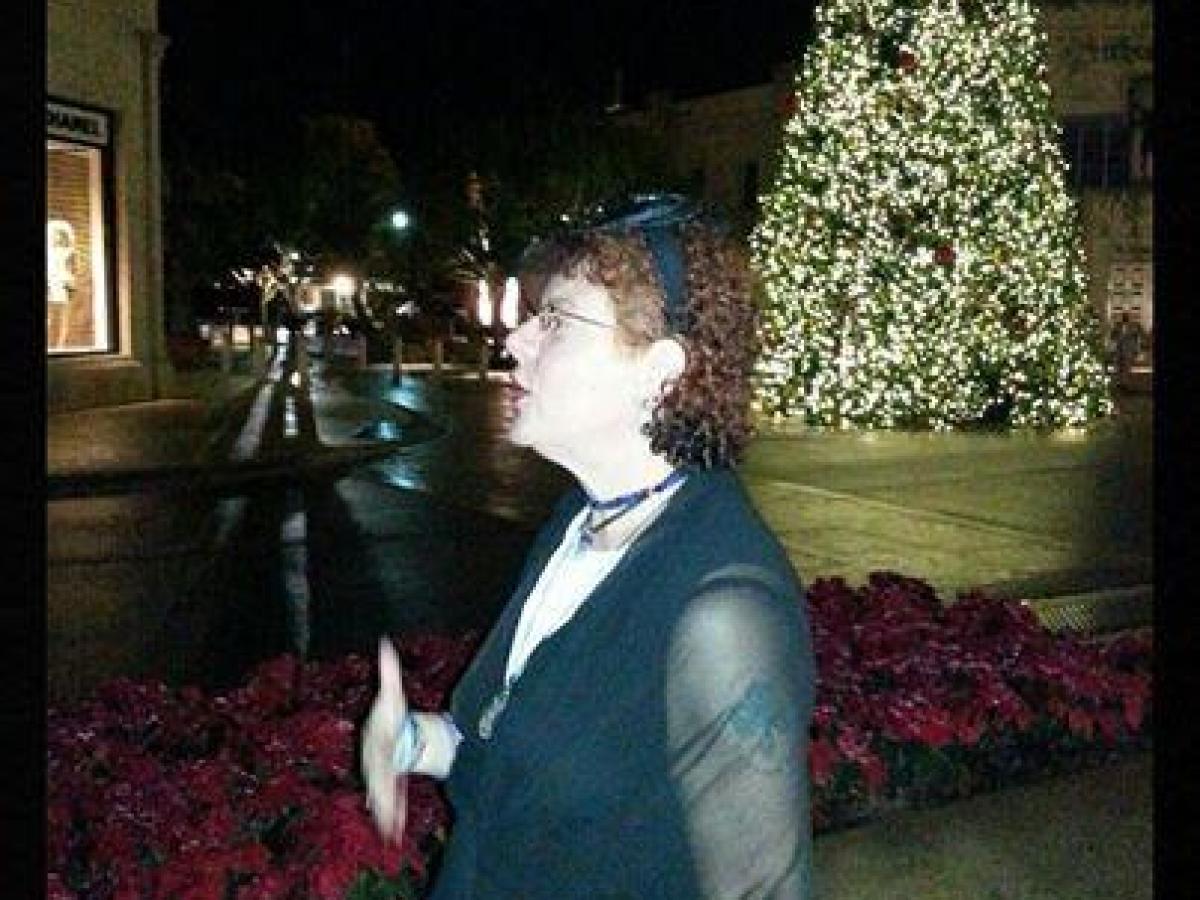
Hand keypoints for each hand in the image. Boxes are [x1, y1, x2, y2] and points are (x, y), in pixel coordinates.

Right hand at [362, 637, 407, 843]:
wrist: (382, 735)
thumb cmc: (388, 715)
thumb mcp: (391, 694)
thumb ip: (390, 672)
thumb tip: (385, 644)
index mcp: (377, 739)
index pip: (379, 746)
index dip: (382, 752)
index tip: (383, 757)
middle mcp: (375, 760)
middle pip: (377, 776)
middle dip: (380, 789)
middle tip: (382, 801)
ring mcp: (380, 776)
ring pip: (382, 795)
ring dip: (386, 811)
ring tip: (391, 828)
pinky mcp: (388, 787)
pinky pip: (389, 802)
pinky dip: (391, 816)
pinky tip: (395, 832)